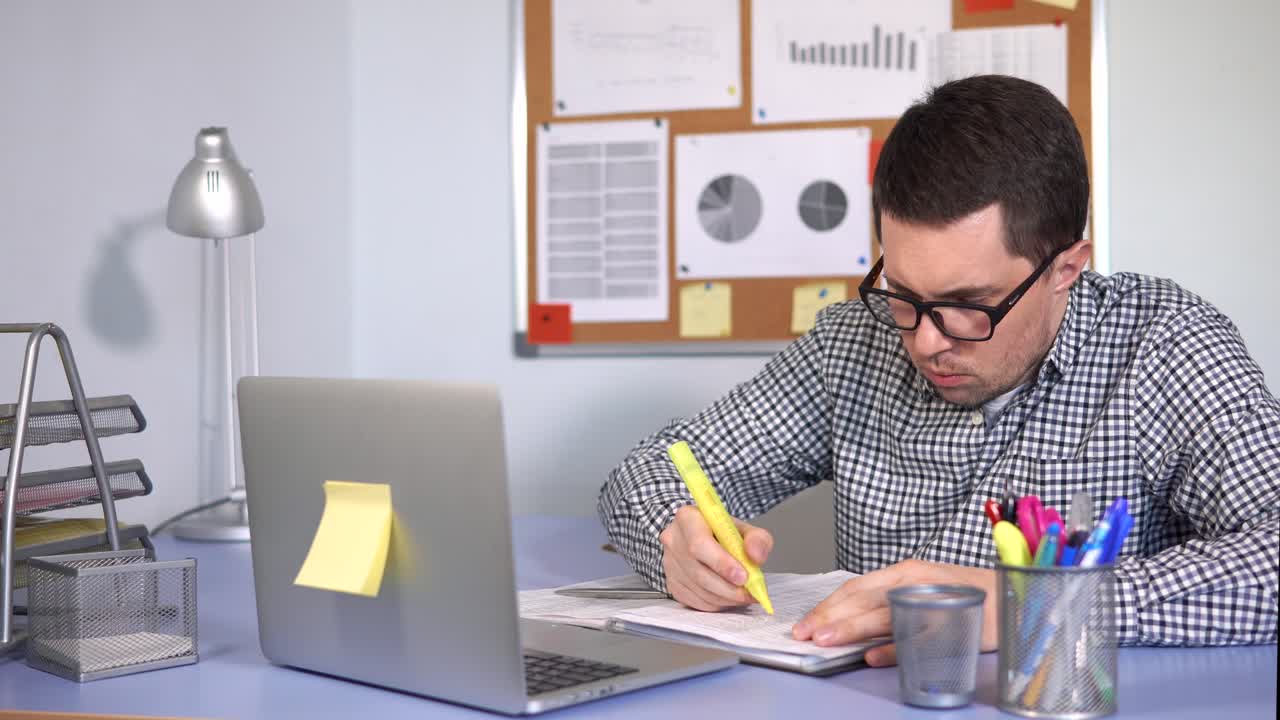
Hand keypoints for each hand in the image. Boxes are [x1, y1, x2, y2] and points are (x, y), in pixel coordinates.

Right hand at [659, 505, 772, 611]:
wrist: (703, 537)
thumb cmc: (722, 533)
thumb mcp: (744, 528)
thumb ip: (757, 538)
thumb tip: (756, 556)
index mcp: (688, 518)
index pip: (699, 544)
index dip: (721, 563)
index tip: (743, 576)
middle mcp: (673, 540)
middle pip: (699, 572)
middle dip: (728, 587)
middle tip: (750, 593)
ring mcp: (669, 563)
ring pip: (698, 590)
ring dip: (725, 598)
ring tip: (745, 595)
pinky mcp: (672, 583)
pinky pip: (695, 601)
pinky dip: (716, 603)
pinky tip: (729, 597)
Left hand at [791, 559, 996, 666]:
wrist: (1018, 597)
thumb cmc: (967, 595)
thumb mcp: (923, 591)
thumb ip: (891, 604)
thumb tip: (852, 625)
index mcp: (906, 572)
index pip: (857, 588)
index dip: (828, 606)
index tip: (805, 624)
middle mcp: (916, 582)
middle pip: (864, 600)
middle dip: (830, 617)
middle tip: (805, 634)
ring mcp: (934, 603)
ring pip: (885, 616)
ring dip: (852, 630)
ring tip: (826, 641)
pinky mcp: (953, 625)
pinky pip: (918, 638)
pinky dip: (894, 649)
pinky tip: (872, 657)